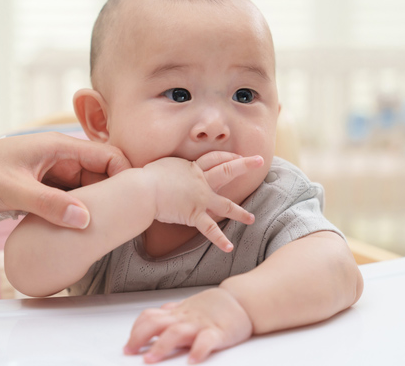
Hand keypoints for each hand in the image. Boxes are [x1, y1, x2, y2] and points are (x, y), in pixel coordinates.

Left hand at [0, 132, 130, 228]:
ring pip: (89, 187)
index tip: (133, 198)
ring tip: (108, 225)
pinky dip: (81, 209)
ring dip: (96, 203)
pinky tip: (85, 226)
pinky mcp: (48, 186)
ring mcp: (55, 172)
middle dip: (112, 193)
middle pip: (102, 173)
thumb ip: (49, 204)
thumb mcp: (15, 190)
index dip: (124, 173)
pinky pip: (73, 197)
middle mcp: (62, 156)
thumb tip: (84, 220)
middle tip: (123, 218)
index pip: (106, 155)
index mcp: (59, 147)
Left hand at [124, 288, 252, 363]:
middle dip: (140, 337)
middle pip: (156, 323)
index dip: (136, 330)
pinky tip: (192, 361)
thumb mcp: (189, 307)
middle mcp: (185, 318)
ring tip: (151, 360)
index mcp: (178, 313)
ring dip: (161, 346)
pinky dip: (198, 350)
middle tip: (130, 352)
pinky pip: (206, 340)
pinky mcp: (218, 333)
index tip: (127, 345)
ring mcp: (201, 325)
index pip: (150, 317)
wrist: (242, 301)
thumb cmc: (214, 307)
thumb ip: (171, 312)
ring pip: (176, 332)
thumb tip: (153, 316)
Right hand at [143, 152, 263, 251]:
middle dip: (245, 165)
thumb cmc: (147, 177)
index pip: (213, 159)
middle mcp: (200, 181)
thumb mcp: (163, 166)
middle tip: (260, 161)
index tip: (237, 156)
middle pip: (227, 170)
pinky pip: (210, 229)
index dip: (226, 156)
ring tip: (252, 218)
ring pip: (226, 205)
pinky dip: (220, 239)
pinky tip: (229, 247)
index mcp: (192, 167)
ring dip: (240, 213)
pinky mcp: (194, 214)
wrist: (144, 189)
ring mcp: (200, 198)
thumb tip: (168, 171)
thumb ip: (172, 169)